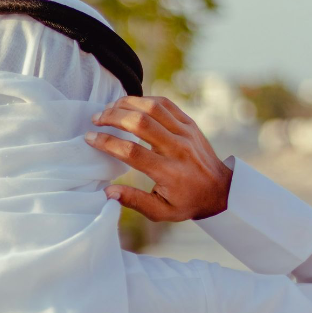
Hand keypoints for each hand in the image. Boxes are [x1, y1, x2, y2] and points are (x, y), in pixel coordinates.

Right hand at [84, 96, 232, 221]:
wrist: (220, 189)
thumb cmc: (186, 202)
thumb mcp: (161, 212)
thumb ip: (134, 201)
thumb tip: (108, 192)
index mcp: (168, 172)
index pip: (132, 152)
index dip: (108, 143)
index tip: (90, 138)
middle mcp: (178, 149)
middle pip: (141, 123)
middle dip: (114, 116)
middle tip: (96, 118)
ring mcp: (185, 132)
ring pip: (152, 108)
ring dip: (127, 104)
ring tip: (109, 108)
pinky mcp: (189, 123)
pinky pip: (165, 104)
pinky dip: (144, 100)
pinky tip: (130, 105)